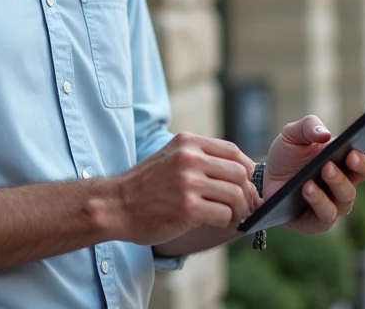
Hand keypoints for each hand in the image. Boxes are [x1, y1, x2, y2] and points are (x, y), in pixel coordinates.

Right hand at [112, 133, 259, 245]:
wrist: (115, 205)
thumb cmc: (145, 185)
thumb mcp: (170, 156)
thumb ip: (198, 157)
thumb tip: (236, 171)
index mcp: (187, 142)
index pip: (233, 151)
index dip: (248, 168)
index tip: (248, 183)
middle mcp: (189, 158)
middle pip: (239, 173)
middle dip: (248, 192)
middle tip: (246, 205)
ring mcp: (188, 183)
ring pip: (236, 194)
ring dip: (240, 209)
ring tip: (235, 216)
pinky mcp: (188, 208)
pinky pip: (224, 214)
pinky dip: (227, 221)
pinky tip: (219, 222)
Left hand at [263, 115, 364, 234]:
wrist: (265, 177)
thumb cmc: (287, 154)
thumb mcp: (293, 134)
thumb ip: (308, 126)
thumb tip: (325, 134)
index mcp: (344, 166)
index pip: (364, 168)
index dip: (362, 162)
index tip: (352, 153)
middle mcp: (342, 189)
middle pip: (352, 187)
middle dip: (340, 177)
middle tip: (326, 166)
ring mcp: (331, 207)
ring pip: (342, 204)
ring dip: (327, 192)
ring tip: (309, 182)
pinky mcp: (315, 223)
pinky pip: (324, 218)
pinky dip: (317, 204)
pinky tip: (305, 191)